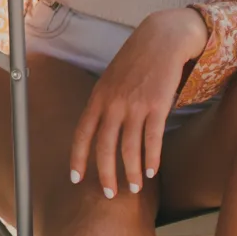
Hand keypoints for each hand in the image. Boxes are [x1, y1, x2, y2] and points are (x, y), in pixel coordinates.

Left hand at [69, 6, 207, 196]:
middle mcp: (112, 103)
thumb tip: (102, 129)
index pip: (82, 133)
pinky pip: (152, 138)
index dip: (78, 157)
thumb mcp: (112, 81)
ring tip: (134, 188)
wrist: (160, 40)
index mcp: (98, 98)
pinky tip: (151, 171)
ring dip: (131, 171)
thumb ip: (106, 104)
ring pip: (129, 147)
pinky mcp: (157, 105)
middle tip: (109, 194)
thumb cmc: (136, 62)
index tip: (76, 178)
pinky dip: (151, 158)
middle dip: (105, 173)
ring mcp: (134, 105)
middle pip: (104, 146)